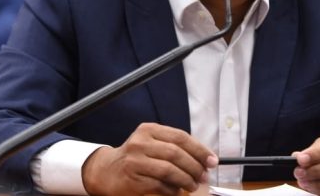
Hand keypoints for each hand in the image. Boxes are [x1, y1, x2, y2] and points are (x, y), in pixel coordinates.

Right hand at [81, 122, 217, 195]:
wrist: (107, 171)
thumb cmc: (137, 157)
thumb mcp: (152, 143)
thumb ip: (174, 146)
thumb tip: (205, 158)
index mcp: (149, 130)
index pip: (180, 137)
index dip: (199, 149)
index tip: (212, 160)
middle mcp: (140, 142)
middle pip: (176, 153)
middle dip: (195, 166)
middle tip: (203, 176)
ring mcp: (134, 161)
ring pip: (169, 170)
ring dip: (186, 180)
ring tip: (193, 185)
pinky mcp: (132, 179)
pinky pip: (159, 185)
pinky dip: (172, 190)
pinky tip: (177, 191)